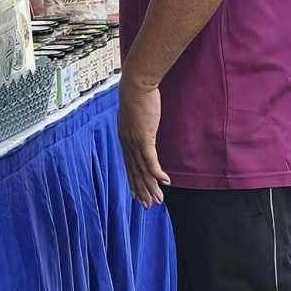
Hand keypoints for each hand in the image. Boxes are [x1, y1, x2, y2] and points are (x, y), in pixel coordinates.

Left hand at [117, 72, 169, 206]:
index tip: (138, 196)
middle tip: (149, 206)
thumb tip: (143, 126)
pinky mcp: (144, 137)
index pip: (129, 166)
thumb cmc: (137, 95)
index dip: (134, 182)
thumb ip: (138, 124)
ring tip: (159, 201)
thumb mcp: (136, 114)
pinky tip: (165, 182)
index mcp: (125, 139)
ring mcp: (135, 142)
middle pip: (135, 172)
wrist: (135, 84)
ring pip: (143, 170)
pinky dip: (157, 173)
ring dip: (152, 187)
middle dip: (143, 190)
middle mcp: (127, 144)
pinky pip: (151, 160)